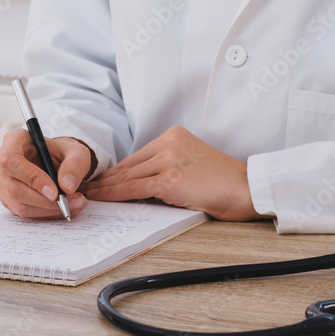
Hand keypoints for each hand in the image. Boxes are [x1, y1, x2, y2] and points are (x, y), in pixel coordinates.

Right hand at [0, 128, 94, 218]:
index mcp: (13, 141)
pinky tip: (61, 207)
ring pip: (19, 205)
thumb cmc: (63, 153)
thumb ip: (75, 165)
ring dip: (48, 210)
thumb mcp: (76, 152)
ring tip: (73, 204)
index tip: (55, 192)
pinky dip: (45, 213)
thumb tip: (66, 186)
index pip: (11, 160)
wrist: (58, 164)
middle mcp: (0, 161)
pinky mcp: (6, 198)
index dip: (32, 178)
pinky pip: (23, 212)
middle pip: (14, 189)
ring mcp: (0, 182)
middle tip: (73, 201)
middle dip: (46, 201)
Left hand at [81, 126, 262, 220]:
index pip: (138, 156)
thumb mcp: (192, 165)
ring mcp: (169, 160)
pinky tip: (104, 199)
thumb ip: (168, 167)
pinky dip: (116, 194)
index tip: (101, 179)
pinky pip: (135, 188)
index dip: (117, 170)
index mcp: (174, 136)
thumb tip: (141, 184)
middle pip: (129, 164)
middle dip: (106, 178)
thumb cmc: (225, 183)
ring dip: (106, 187)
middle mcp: (169, 143)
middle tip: (86, 186)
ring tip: (89, 194)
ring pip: (128, 176)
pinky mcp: (170, 179)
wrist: (247, 188)